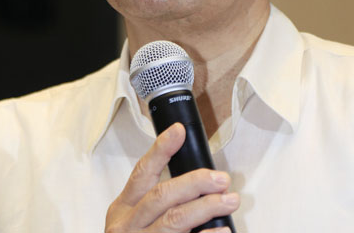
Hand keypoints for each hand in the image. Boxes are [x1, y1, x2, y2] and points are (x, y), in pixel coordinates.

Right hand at [105, 122, 238, 232]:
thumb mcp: (135, 219)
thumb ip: (156, 199)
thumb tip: (198, 179)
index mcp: (123, 209)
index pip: (142, 172)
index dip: (160, 150)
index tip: (179, 131)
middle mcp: (128, 227)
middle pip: (162, 196)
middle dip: (195, 182)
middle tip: (222, 178)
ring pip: (174, 221)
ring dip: (206, 208)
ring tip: (231, 200)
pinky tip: (223, 232)